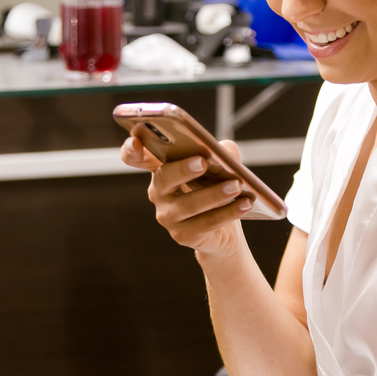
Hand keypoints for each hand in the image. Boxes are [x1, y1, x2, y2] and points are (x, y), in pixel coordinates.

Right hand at [120, 136, 249, 256]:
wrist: (223, 230)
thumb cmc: (215, 187)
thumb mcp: (219, 165)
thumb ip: (221, 151)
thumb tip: (225, 152)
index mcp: (161, 167)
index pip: (135, 156)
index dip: (131, 149)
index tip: (136, 140)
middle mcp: (158, 191)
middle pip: (164, 178)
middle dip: (183, 169)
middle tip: (203, 162)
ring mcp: (167, 215)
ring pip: (188, 204)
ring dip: (214, 194)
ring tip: (236, 185)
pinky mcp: (182, 235)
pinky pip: (205, 223)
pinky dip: (228, 213)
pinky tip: (245, 204)